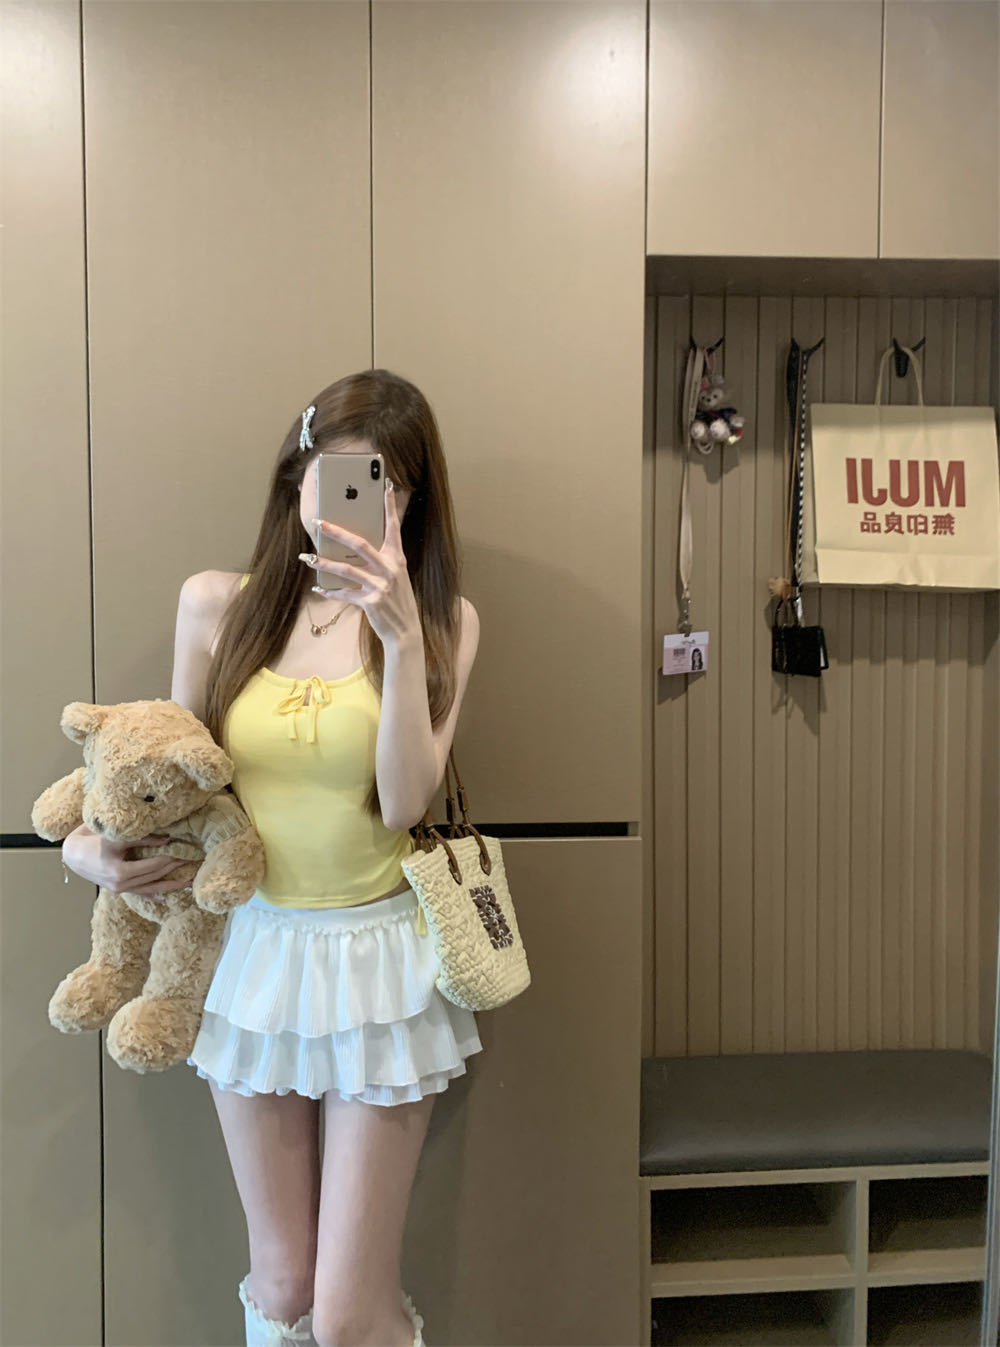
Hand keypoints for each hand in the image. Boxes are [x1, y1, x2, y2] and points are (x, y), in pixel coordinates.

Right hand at [62, 823, 193, 901]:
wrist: (72, 853)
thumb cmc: (92, 840)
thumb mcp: (116, 836)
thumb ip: (141, 838)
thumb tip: (167, 840)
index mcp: (120, 873)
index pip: (155, 865)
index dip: (173, 858)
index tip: (188, 852)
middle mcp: (121, 886)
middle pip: (155, 877)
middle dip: (175, 869)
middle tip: (194, 862)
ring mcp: (120, 889)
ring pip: (151, 888)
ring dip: (170, 886)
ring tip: (188, 884)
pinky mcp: (119, 889)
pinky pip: (140, 893)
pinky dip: (153, 895)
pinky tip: (165, 898)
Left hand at [300, 477, 420, 650]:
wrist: (406, 631)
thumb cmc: (398, 600)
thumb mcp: (395, 577)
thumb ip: (380, 561)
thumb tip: (353, 547)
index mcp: (397, 558)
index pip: (393, 527)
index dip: (390, 506)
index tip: (387, 486)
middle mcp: (390, 569)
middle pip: (359, 544)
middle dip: (336, 532)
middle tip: (318, 522)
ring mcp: (380, 585)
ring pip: (346, 569)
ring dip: (323, 564)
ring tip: (306, 558)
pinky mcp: (371, 602)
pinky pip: (344, 594)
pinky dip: (330, 592)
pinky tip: (317, 590)